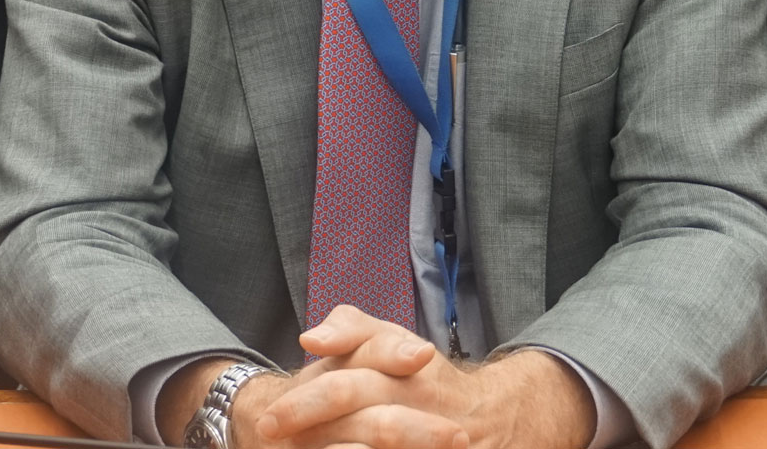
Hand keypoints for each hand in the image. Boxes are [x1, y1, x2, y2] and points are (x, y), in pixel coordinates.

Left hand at [240, 308, 592, 448]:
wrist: (496, 418)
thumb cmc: (422, 378)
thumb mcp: (390, 340)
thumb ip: (351, 329)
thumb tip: (310, 337)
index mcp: (403, 367)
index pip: (349, 379)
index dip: (306, 401)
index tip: (269, 418)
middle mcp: (421, 399)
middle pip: (367, 415)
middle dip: (315, 427)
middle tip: (272, 437)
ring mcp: (435, 434)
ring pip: (386, 436)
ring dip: (344, 447)